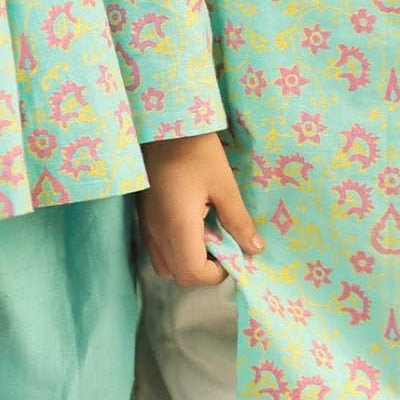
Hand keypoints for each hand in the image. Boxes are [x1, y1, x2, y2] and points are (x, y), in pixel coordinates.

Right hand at [140, 133, 263, 285]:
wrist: (161, 125)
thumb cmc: (196, 150)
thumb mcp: (224, 185)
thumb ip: (238, 221)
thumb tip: (255, 249)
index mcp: (177, 225)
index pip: (193, 273)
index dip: (216, 273)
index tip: (232, 253)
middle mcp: (156, 231)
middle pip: (178, 275)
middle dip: (204, 270)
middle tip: (222, 245)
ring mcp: (146, 226)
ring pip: (165, 266)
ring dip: (188, 262)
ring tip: (206, 236)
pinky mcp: (144, 218)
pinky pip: (158, 250)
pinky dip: (177, 251)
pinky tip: (192, 226)